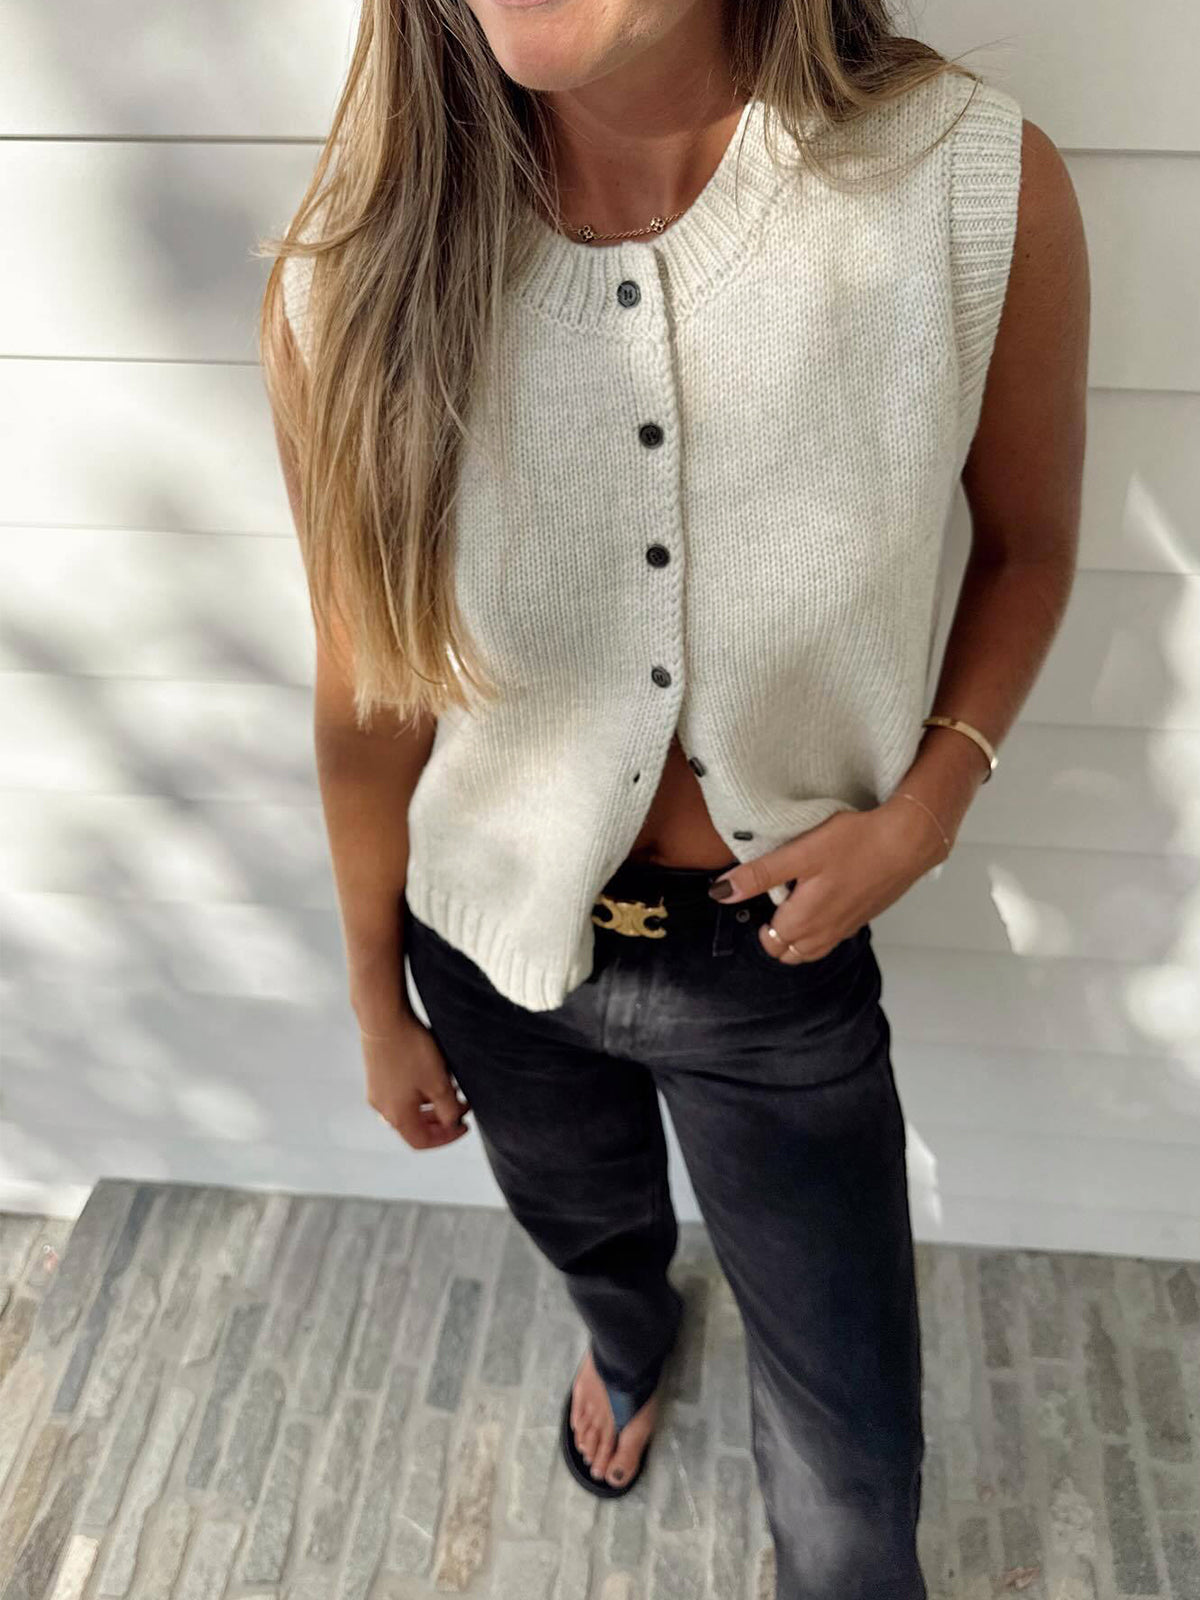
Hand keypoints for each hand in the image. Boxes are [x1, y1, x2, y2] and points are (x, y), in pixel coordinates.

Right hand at [360, 1017, 471, 1148]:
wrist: (383, 1018)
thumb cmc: (412, 1050)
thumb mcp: (439, 1083)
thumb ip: (448, 1109)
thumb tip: (452, 1122)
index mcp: (397, 1115)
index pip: (422, 1142)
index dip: (446, 1138)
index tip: (464, 1125)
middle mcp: (383, 1107)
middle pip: (414, 1126)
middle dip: (440, 1120)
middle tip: (460, 1108)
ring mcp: (376, 1090)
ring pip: (408, 1108)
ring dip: (430, 1104)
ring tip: (449, 1088)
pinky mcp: (376, 1074)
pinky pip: (400, 1093)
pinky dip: (418, 1092)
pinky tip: (431, 1074)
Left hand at [708, 797, 948, 963]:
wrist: (908, 841)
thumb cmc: (854, 843)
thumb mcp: (799, 854)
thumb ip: (759, 875)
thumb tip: (720, 893)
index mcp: (804, 922)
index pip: (769, 942)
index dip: (760, 921)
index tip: (764, 894)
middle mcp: (824, 934)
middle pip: (788, 952)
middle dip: (776, 934)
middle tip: (778, 897)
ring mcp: (846, 929)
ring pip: (811, 949)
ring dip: (798, 934)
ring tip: (798, 898)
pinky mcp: (862, 918)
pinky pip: (832, 936)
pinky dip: (820, 928)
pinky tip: (824, 896)